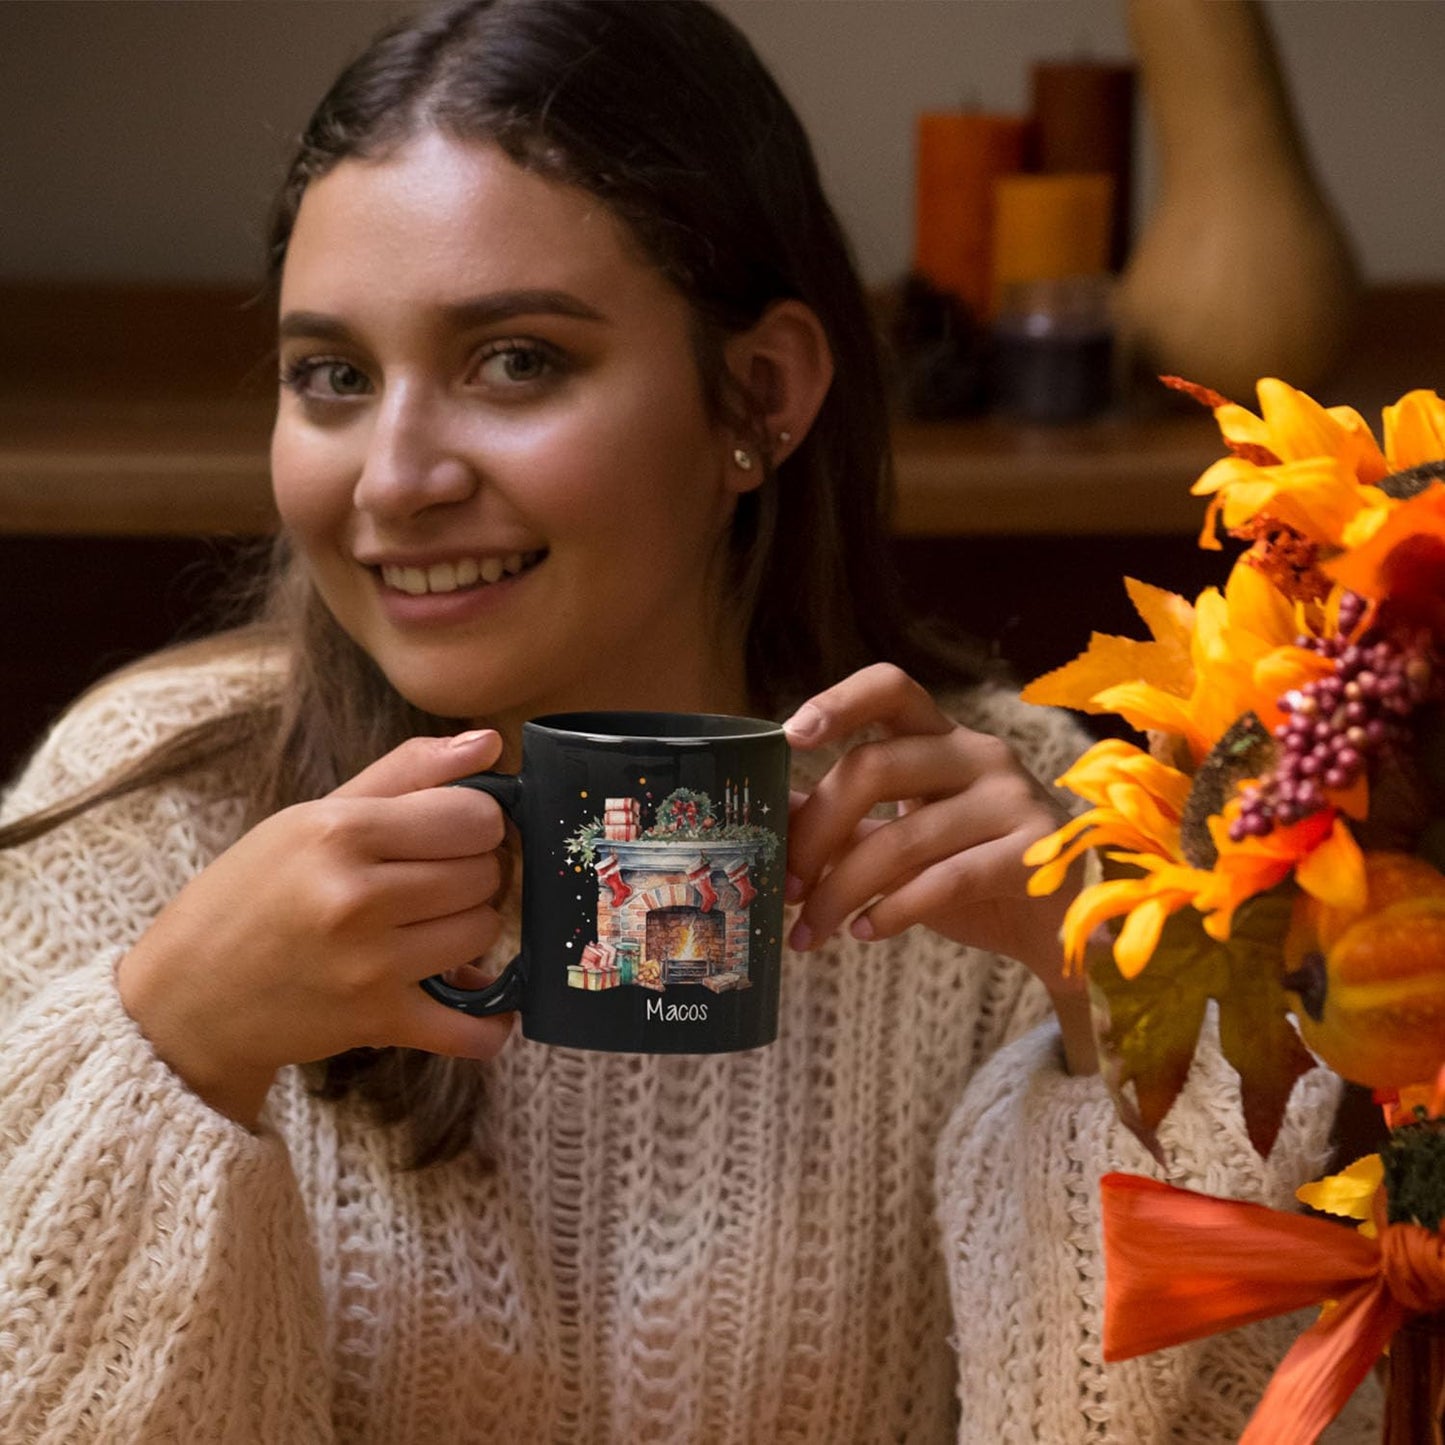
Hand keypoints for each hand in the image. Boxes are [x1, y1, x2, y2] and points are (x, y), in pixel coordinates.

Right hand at [117, 731, 514, 1125]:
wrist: (186, 999)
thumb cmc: (251, 895)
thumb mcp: (310, 816)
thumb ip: (407, 772)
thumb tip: (491, 743)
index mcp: (339, 833)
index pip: (473, 816)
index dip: (479, 822)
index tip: (457, 831)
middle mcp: (356, 897)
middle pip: (484, 873)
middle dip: (475, 873)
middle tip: (440, 880)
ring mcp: (369, 965)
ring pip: (485, 932)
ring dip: (471, 929)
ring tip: (433, 925)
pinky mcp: (377, 1023)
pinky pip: (472, 1028)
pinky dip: (490, 1024)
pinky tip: (484, 1002)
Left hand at [783, 665, 1093, 1067]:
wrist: (1057, 930)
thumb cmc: (969, 873)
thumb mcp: (899, 839)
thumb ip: (841, 823)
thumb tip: (767, 814)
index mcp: (942, 737)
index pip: (891, 688)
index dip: (838, 702)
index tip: (788, 736)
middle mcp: (980, 755)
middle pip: (875, 766)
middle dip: (815, 831)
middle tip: (785, 886)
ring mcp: (1012, 801)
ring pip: (903, 836)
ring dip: (841, 892)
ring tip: (811, 931)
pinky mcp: (1035, 854)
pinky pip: (946, 880)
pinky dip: (893, 911)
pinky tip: (865, 933)